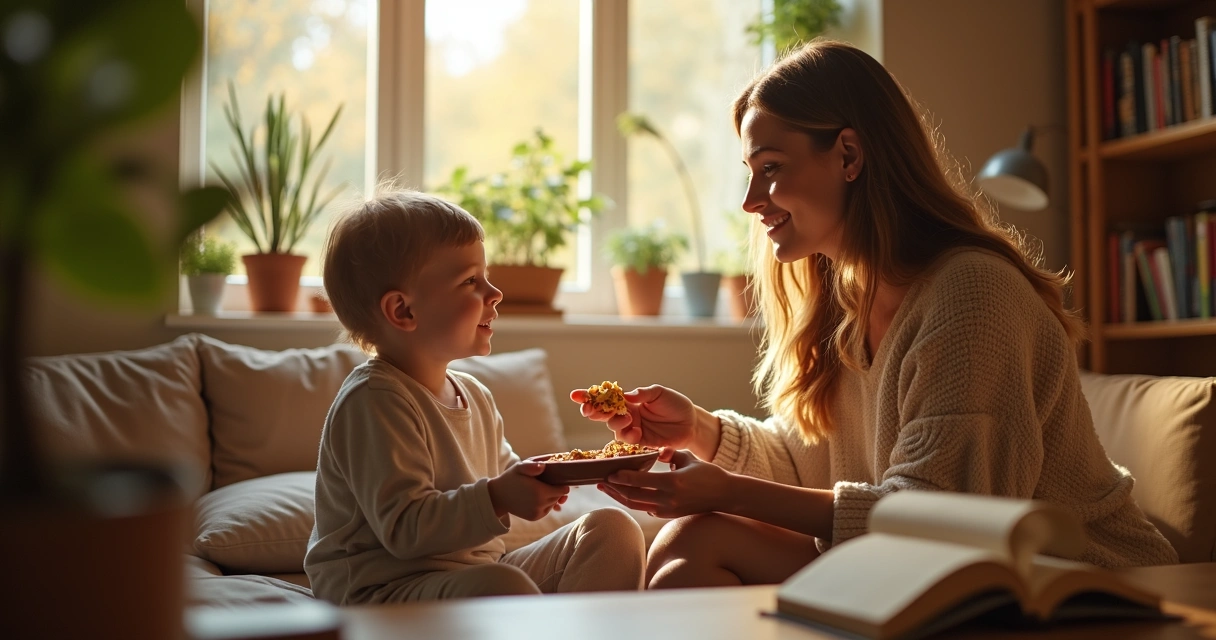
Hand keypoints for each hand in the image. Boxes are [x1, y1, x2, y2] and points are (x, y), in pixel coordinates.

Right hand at [488, 462, 570, 520]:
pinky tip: (538, 497)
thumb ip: (531, 466)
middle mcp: (540, 505)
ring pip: (553, 503)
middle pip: (559, 497)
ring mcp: (537, 513)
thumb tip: (543, 466)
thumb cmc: (510, 478)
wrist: (498, 496)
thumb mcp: (519, 467)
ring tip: (541, 489)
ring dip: (551, 497)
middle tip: (548, 482)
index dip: (562, 484)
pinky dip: (545, 504)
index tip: (558, 478)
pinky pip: (547, 509)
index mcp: (539, 492)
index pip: (563, 490)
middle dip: (556, 490)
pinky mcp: (534, 517)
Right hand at [570, 384, 697, 449]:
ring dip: (616, 424)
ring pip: (614, 429)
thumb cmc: (676, 405)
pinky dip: (628, 437)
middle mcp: (627, 415)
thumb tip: (625, 395)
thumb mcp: (660, 393)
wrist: (691, 424)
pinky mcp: (639, 444)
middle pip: (603, 414)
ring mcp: (632, 430)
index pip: (605, 398)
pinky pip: (627, 443)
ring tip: (629, 420)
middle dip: (594, 412)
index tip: (575, 395)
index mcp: (629, 400)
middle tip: (590, 410)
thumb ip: (642, 394)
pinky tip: (637, 433)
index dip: (589, 397)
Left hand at [596, 449, 732, 518]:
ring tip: (606, 488)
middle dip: (614, 489)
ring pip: (636, 505)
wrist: (725, 496)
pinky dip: (632, 501)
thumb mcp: (688, 458)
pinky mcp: (669, 515)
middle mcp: (668, 499)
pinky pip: (645, 508)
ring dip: (620, 497)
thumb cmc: (708, 473)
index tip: (609, 472)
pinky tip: (623, 493)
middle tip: (600, 481)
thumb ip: (670, 454)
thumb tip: (656, 451)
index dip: (623, 478)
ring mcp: (668, 509)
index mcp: (672, 483)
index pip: (640, 481)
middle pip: (633, 496)